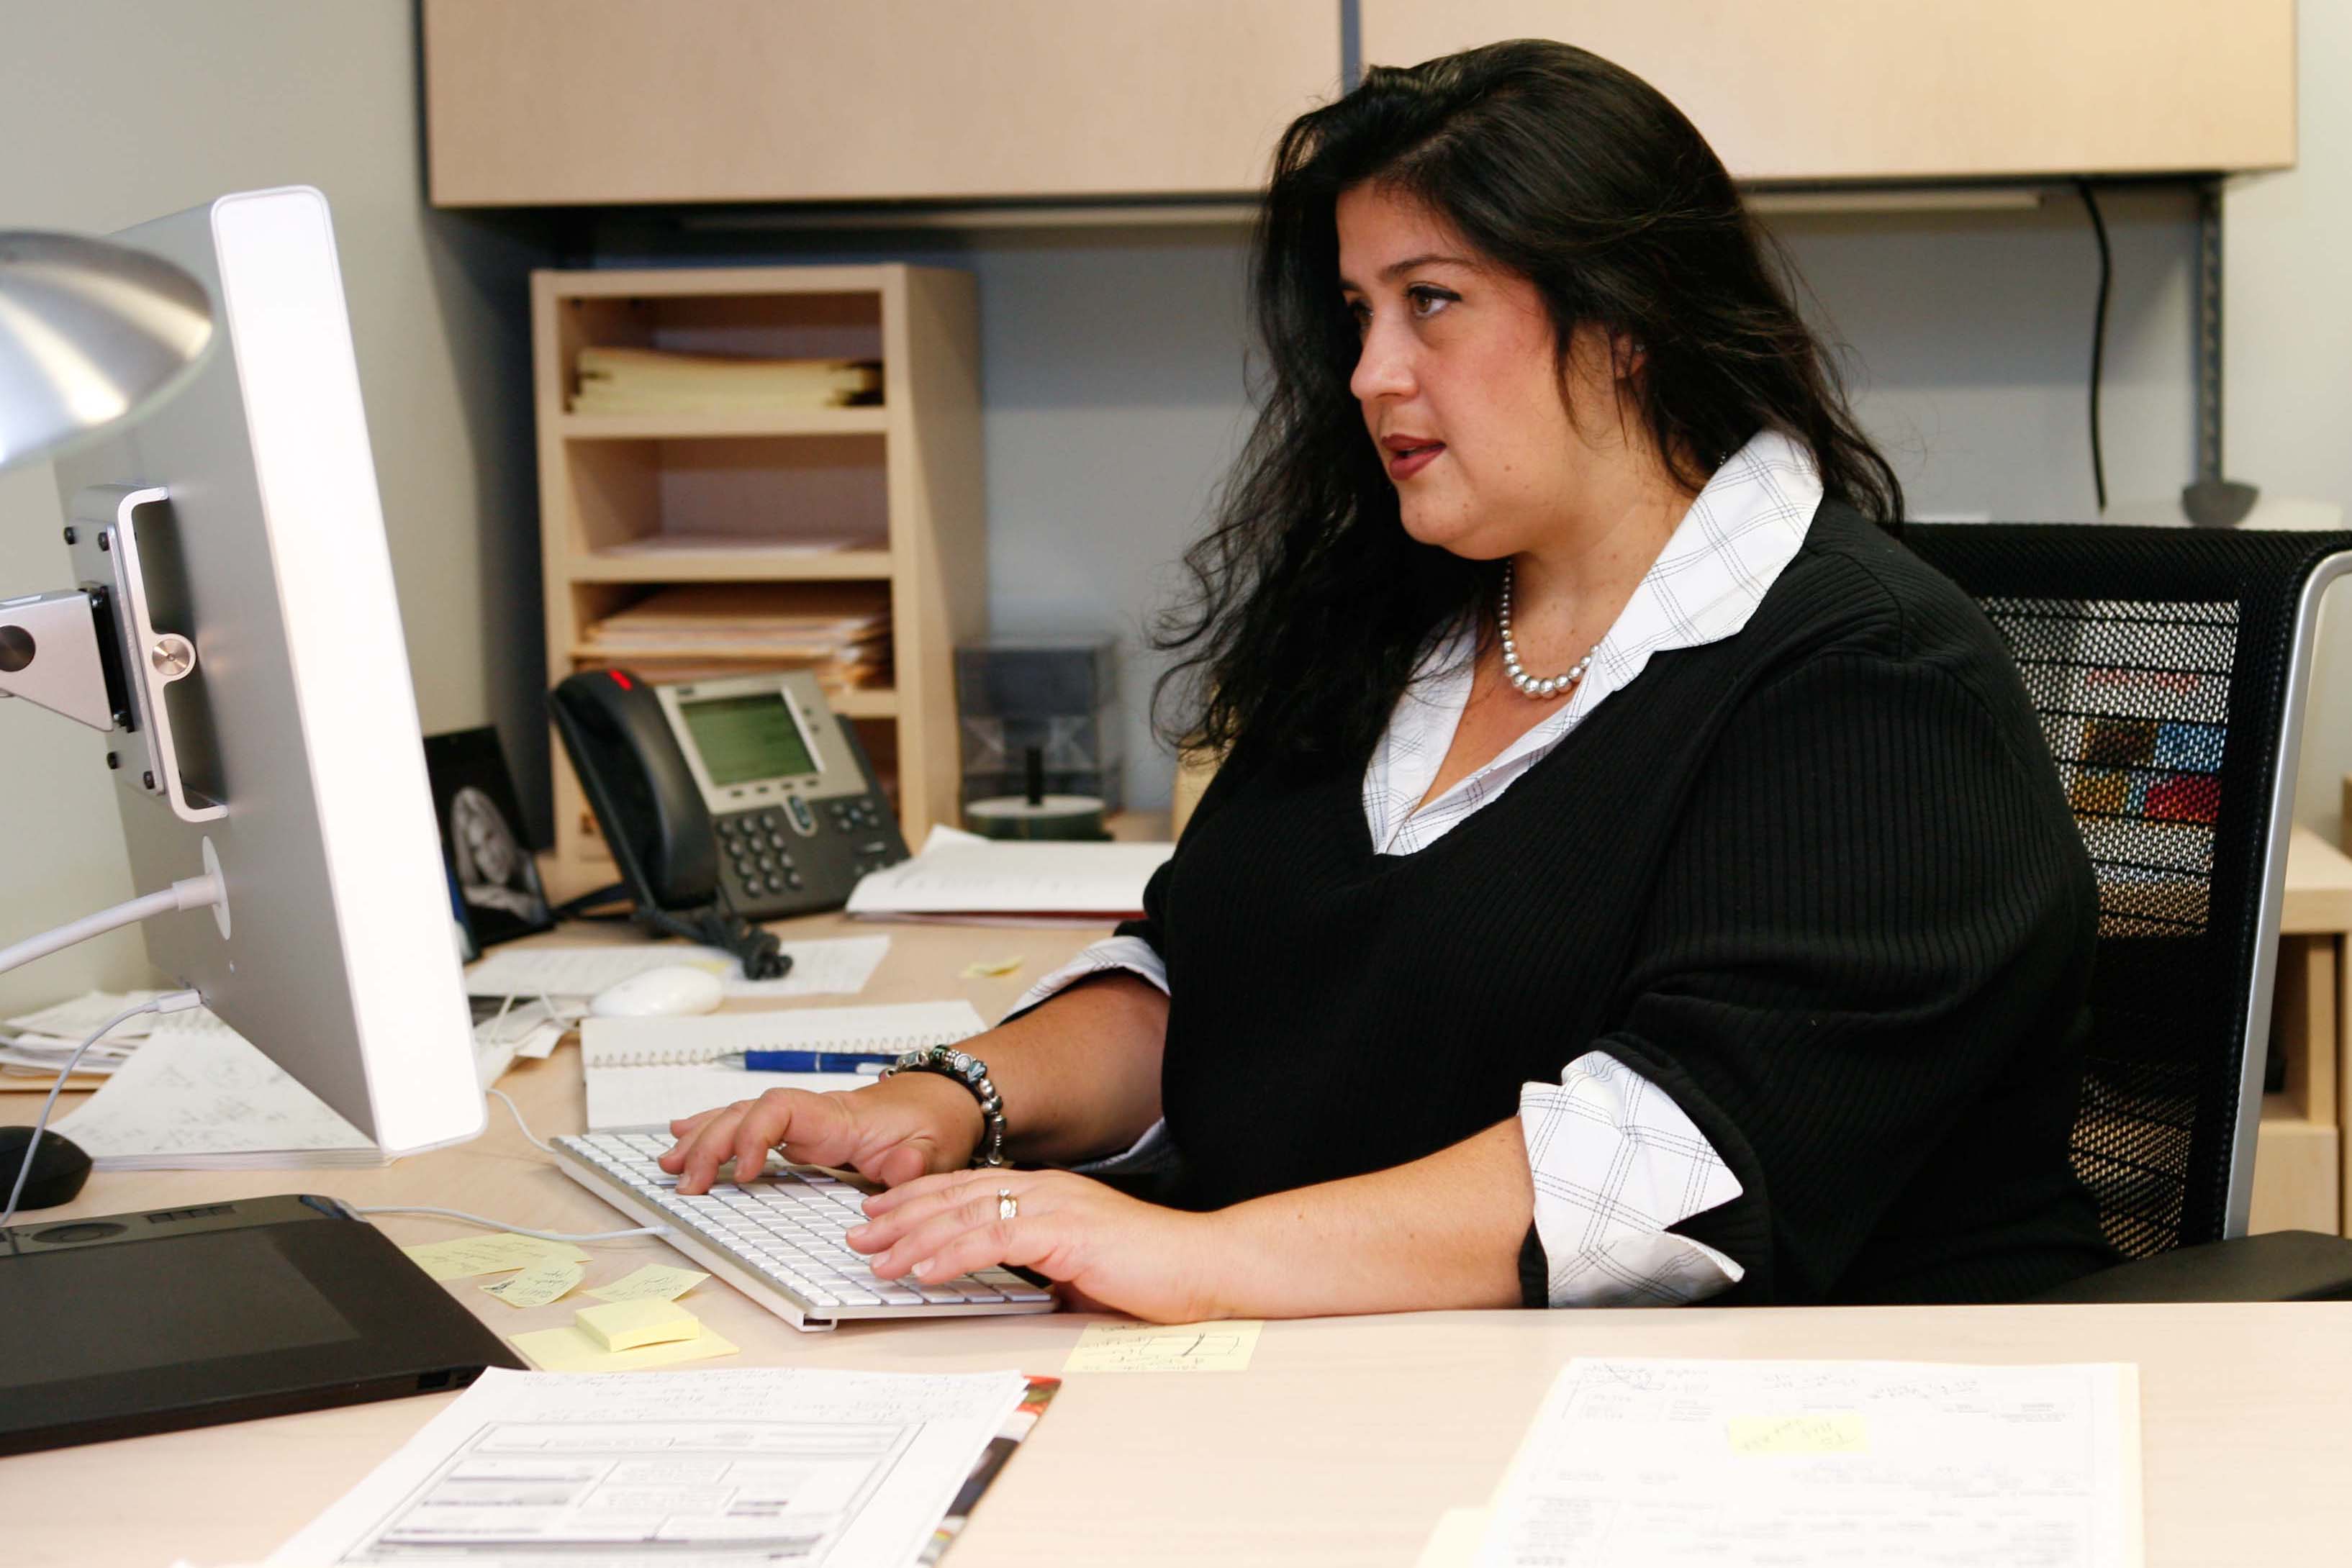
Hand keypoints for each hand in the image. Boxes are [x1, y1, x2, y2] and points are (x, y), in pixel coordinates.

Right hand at [659, 1073, 981, 1193]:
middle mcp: (812, 1115)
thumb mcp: (936, 1146)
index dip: (752, 1136)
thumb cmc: (935, 1123)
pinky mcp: (801, 1133)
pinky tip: (685, 1136)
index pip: (779, 1110)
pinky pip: (749, 1125)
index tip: (742, 1173)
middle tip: (685, 1183)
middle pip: (747, 1114)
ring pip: (740, 1117)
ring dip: (703, 1139)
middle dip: (710, 1144)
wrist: (942, 1102)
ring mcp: (803, 1122)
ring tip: (668, 1163)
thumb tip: (898, 1169)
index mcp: (839, 1118)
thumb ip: (915, 1161)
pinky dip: (715, 1129)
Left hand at [846, 1168, 1225, 1323]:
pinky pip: (994, 1239)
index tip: (879, 1218)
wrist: (1202, 1266)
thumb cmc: (1149, 1271)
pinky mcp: (1064, 1231)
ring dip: (913, 1237)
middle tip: (858, 1234)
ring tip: (877, 1257)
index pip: (966, 1189)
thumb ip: (1037, 1263)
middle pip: (955, 1195)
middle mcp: (1044, 1189)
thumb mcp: (1077, 1264)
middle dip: (899, 1215)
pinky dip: (952, 1254)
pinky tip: (923, 1268)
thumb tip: (1002, 1281)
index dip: (917, 1201)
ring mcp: (1054, 1206)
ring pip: (965, 1214)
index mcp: (1045, 1192)